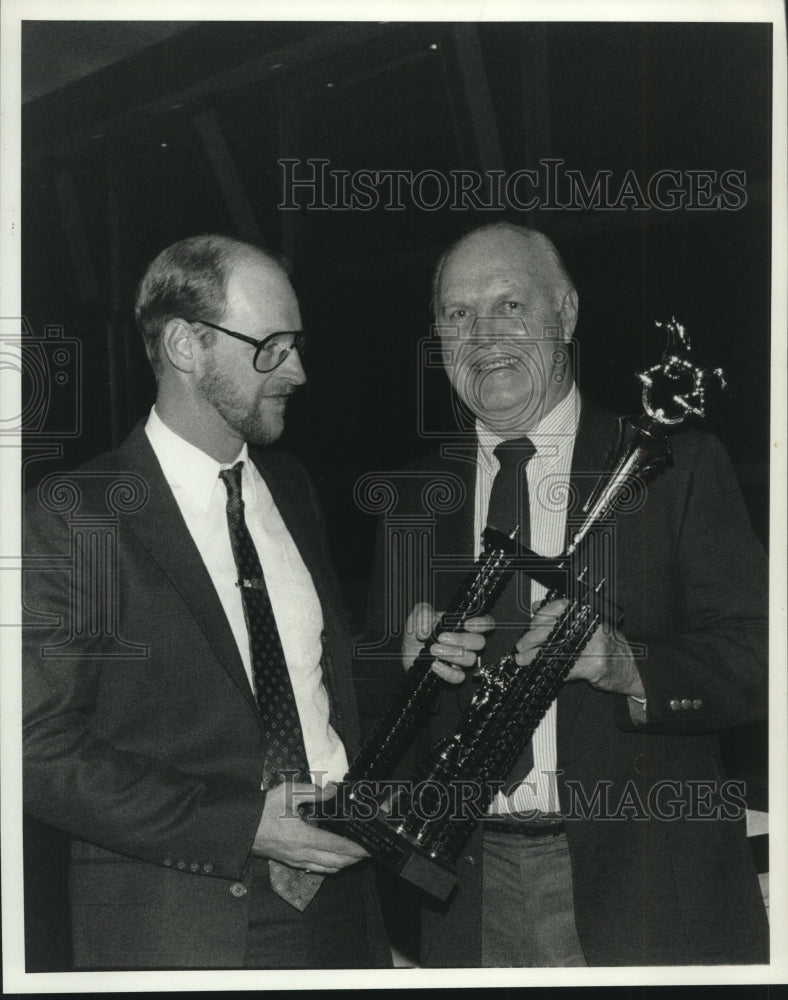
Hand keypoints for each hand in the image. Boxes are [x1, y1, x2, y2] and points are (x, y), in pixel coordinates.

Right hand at [253, 782, 368, 873]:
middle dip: (354, 859)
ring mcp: (297, 861)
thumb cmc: (264, 809)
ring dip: (343, 864)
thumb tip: (332, 790)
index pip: (338, 846)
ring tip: (354, 855)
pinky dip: (330, 866)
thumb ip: (313, 792)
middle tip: (367, 851)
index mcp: (304, 837)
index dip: (356, 849)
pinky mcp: (290, 862)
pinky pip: (316, 869)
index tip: (369, 848)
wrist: (241, 827)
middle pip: (337, 862)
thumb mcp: (288, 792)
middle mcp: (303, 854)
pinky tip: (332, 858)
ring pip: (327, 869)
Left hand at [402, 601, 492, 683]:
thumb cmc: (417, 632)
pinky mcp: (453, 673)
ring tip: (433, 649)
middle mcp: (466, 642)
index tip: (467, 624)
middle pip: (479, 642)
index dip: (482, 623)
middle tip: (440, 638)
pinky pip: (459, 677)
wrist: (407, 652)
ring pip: (470, 659)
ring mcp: (461, 659)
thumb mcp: (417, 616)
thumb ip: (422, 614)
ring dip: (451, 654)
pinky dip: (447, 671)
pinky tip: (434, 665)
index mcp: (462, 624)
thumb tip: (427, 629)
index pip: (486, 623)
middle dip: (460, 639)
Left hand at [514, 598, 644, 697]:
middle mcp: (591, 625)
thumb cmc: (607, 645)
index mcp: (588, 612)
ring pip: (555, 648)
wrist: (628, 668)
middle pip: (554, 627)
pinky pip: (564, 666)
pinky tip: (540, 669)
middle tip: (521, 645)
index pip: (559, 606)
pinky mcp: (594, 665)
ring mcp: (594, 645)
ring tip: (523, 659)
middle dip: (532, 637)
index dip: (540, 616)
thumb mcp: (585, 625)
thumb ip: (562, 615)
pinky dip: (549, 667)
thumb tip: (537, 606)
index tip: (530, 624)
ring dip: (535, 655)